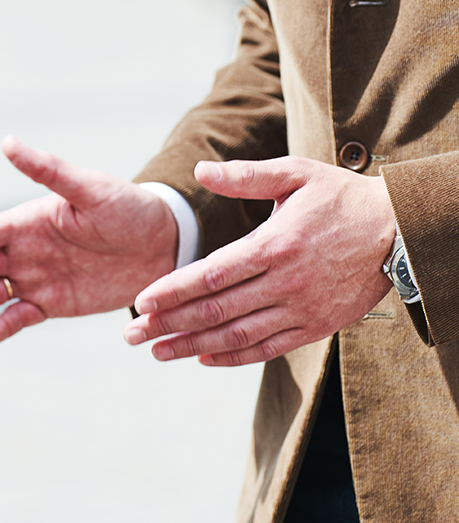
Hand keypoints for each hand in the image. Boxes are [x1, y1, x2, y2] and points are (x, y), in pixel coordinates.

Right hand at [0, 136, 177, 345]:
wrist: (162, 242)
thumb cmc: (126, 207)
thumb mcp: (88, 188)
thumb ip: (48, 170)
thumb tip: (7, 142)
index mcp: (24, 221)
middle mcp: (23, 250)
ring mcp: (37, 277)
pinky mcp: (56, 303)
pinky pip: (21, 317)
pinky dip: (1, 327)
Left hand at [123, 157, 395, 366]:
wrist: (399, 231)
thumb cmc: (340, 197)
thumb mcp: (296, 174)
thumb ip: (246, 176)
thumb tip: (199, 171)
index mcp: (275, 244)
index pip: (212, 275)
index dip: (173, 290)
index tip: (140, 302)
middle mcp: (286, 283)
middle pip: (216, 310)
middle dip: (169, 324)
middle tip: (131, 335)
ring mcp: (302, 310)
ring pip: (238, 335)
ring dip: (193, 347)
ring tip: (157, 352)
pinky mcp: (316, 327)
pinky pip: (269, 348)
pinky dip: (235, 357)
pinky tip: (204, 358)